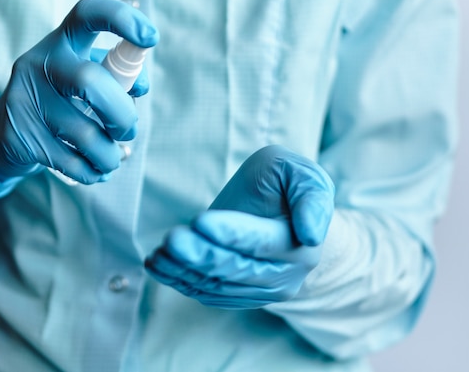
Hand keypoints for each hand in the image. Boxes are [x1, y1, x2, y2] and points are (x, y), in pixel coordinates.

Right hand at [0, 0, 158, 197]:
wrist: (2, 132)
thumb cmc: (59, 100)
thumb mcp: (81, 77)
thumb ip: (115, 76)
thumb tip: (141, 86)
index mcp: (61, 42)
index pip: (87, 14)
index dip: (122, 19)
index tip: (151, 38)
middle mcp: (39, 64)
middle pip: (91, 82)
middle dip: (122, 115)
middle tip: (127, 131)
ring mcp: (25, 100)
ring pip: (85, 134)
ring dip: (110, 155)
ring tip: (113, 158)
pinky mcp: (19, 136)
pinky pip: (71, 162)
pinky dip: (93, 172)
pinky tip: (96, 170)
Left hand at [145, 145, 334, 308]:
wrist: (281, 214)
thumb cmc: (286, 185)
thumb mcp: (300, 173)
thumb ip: (310, 194)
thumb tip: (311, 235)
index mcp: (300, 244)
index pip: (262, 242)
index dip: (232, 234)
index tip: (200, 221)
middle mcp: (284, 276)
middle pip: (236, 269)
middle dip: (201, 255)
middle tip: (172, 239)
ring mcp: (261, 291)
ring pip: (217, 285)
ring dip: (184, 270)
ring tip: (158, 254)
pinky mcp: (238, 296)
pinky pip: (207, 293)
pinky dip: (179, 280)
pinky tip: (158, 264)